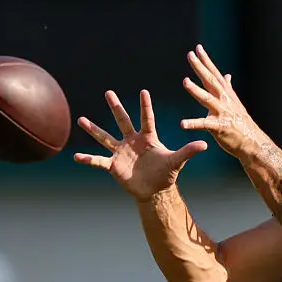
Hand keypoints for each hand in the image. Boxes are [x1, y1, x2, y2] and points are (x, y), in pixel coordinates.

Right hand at [74, 90, 208, 200]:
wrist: (155, 190)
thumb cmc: (166, 173)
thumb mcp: (177, 161)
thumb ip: (188, 151)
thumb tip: (205, 144)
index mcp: (148, 137)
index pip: (147, 118)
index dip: (145, 106)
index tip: (144, 91)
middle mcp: (132, 141)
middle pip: (123, 121)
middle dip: (116, 107)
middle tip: (108, 92)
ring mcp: (121, 152)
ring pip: (105, 137)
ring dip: (94, 129)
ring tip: (81, 120)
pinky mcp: (114, 165)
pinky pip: (99, 160)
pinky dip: (88, 159)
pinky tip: (76, 156)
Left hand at [181, 45, 262, 156]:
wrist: (252, 141)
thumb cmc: (241, 123)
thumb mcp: (235, 102)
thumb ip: (228, 88)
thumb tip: (227, 75)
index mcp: (226, 94)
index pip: (214, 74)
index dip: (206, 61)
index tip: (198, 48)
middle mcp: (224, 100)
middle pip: (210, 81)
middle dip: (200, 68)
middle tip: (190, 55)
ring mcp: (222, 113)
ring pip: (207, 99)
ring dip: (196, 90)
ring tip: (185, 81)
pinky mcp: (219, 127)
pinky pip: (204, 125)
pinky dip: (193, 124)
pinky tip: (182, 124)